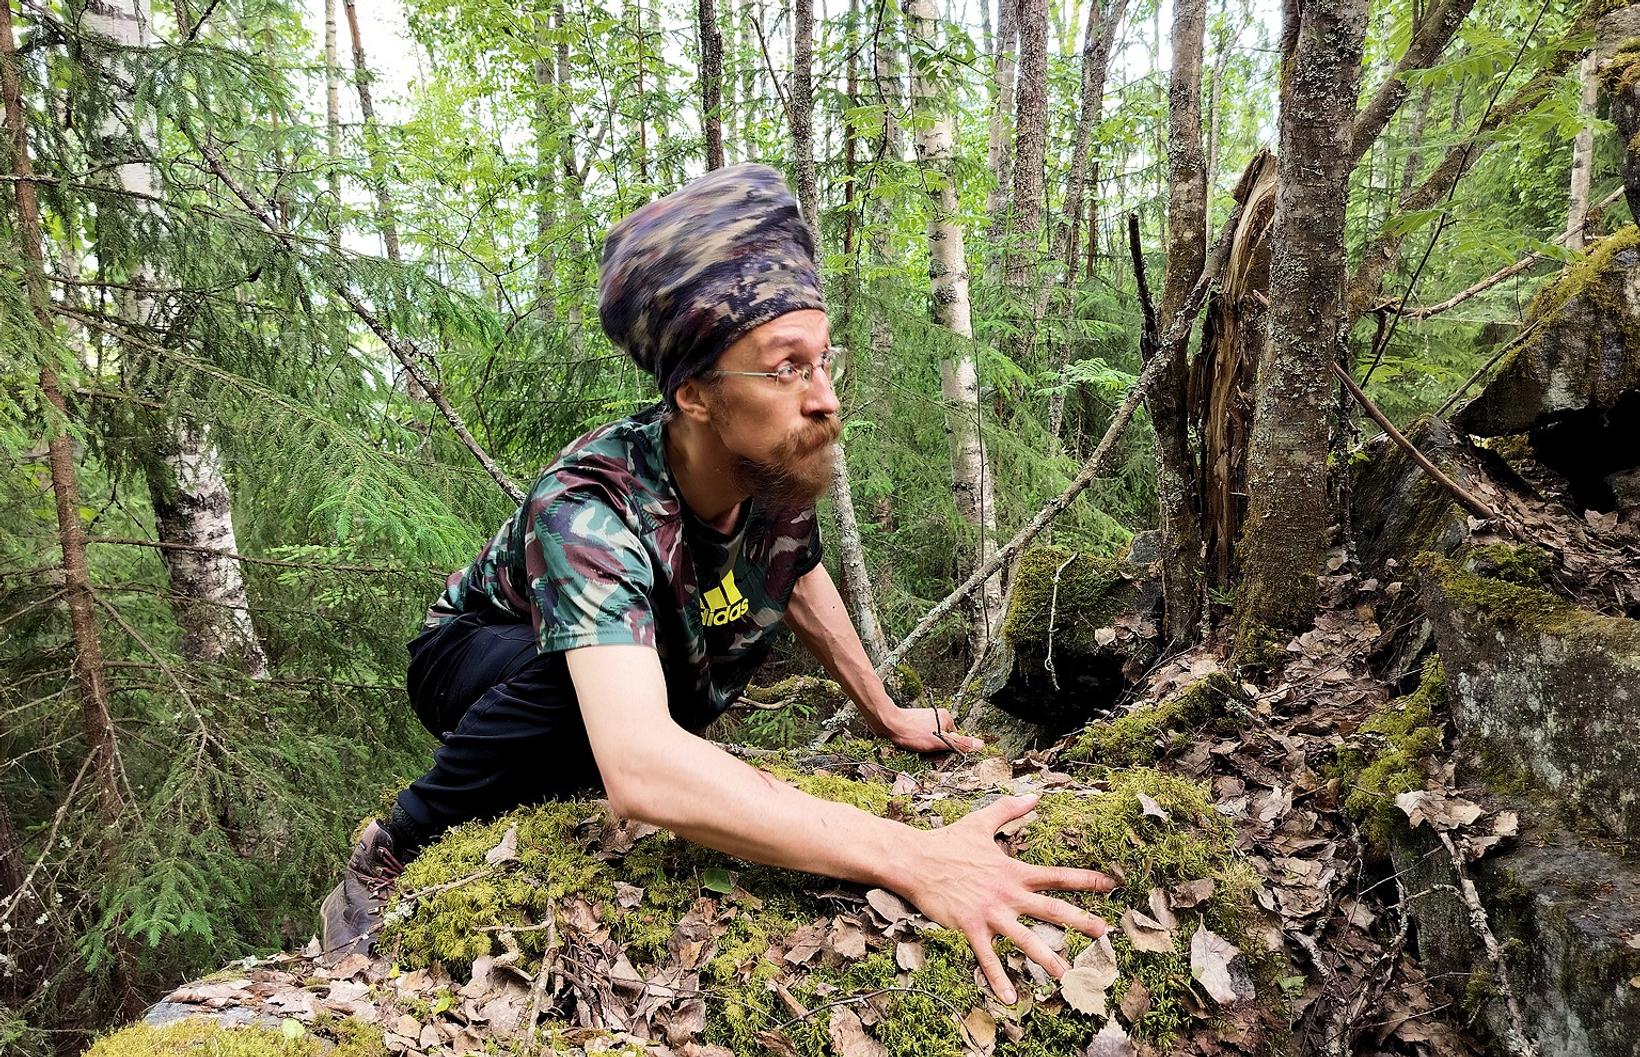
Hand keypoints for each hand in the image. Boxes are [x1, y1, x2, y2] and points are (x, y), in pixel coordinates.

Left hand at [878, 705, 984, 753]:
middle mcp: (936, 715)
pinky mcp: (913, 721)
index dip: (946, 748)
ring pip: (929, 738)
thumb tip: (980, 745)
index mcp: (946, 717)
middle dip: (934, 747)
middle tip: (925, 750)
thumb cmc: (911, 732)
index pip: (953, 739)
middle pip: (941, 738)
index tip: (937, 752)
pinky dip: (915, 741)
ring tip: (916, 746)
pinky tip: (909, 743)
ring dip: (924, 745)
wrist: (888, 724)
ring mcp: (924, 717)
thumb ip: (960, 744)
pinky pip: (919, 735)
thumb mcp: (940, 742)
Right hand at [895, 794, 1114, 1002]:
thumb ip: (1010, 810)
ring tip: (1067, 976)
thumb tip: (1035, 795)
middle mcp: (1008, 894)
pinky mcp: (970, 928)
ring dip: (1047, 958)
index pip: (1057, 876)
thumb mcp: (981, 821)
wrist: (916, 860)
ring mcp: (990, 913)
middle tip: (1106, 934)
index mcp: (1014, 871)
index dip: (1086, 880)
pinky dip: (998, 978)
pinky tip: (1008, 998)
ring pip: (1025, 939)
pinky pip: (987, 957)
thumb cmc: (948, 841)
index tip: (1111, 885)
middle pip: (1052, 910)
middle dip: (1081, 921)